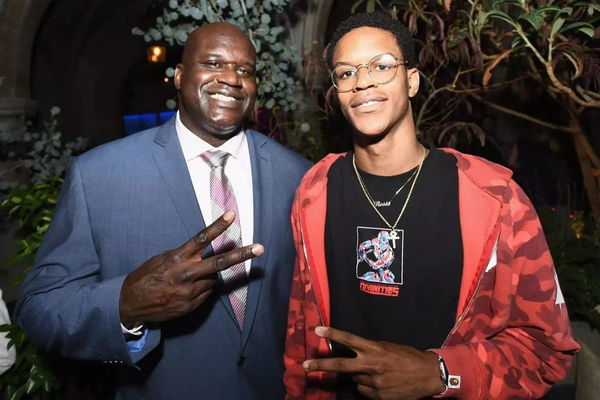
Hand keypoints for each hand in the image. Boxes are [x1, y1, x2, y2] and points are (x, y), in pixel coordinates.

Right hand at [119, 211, 262, 324]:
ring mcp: (190, 292)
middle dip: (242, 255)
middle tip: (260, 248)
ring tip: (188, 278)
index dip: (217, 226)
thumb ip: (183, 256)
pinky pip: (206, 293)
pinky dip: (202, 288)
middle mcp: (187, 274)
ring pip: (213, 279)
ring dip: (208, 276)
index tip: (231, 214)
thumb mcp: (160, 260)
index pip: (201, 239)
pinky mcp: (191, 305)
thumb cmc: (145, 277)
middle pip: (220, 263)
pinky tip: (186, 290)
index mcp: (177, 258)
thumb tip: (202, 254)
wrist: (130, 305)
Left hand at [303, 326, 444, 399]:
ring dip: (359, 376)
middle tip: (305, 366)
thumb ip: (370, 352)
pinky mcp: (379, 396)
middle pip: (341, 366)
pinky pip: (364, 391)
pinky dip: (368, 387)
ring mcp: (374, 383)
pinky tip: (381, 383)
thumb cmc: (408, 357)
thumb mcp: (389, 347)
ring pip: (355, 380)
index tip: (317, 329)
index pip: (349, 340)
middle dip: (321, 366)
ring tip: (377, 373)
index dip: (333, 334)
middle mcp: (371, 365)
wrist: (429, 375)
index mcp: (375, 349)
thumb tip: (355, 358)